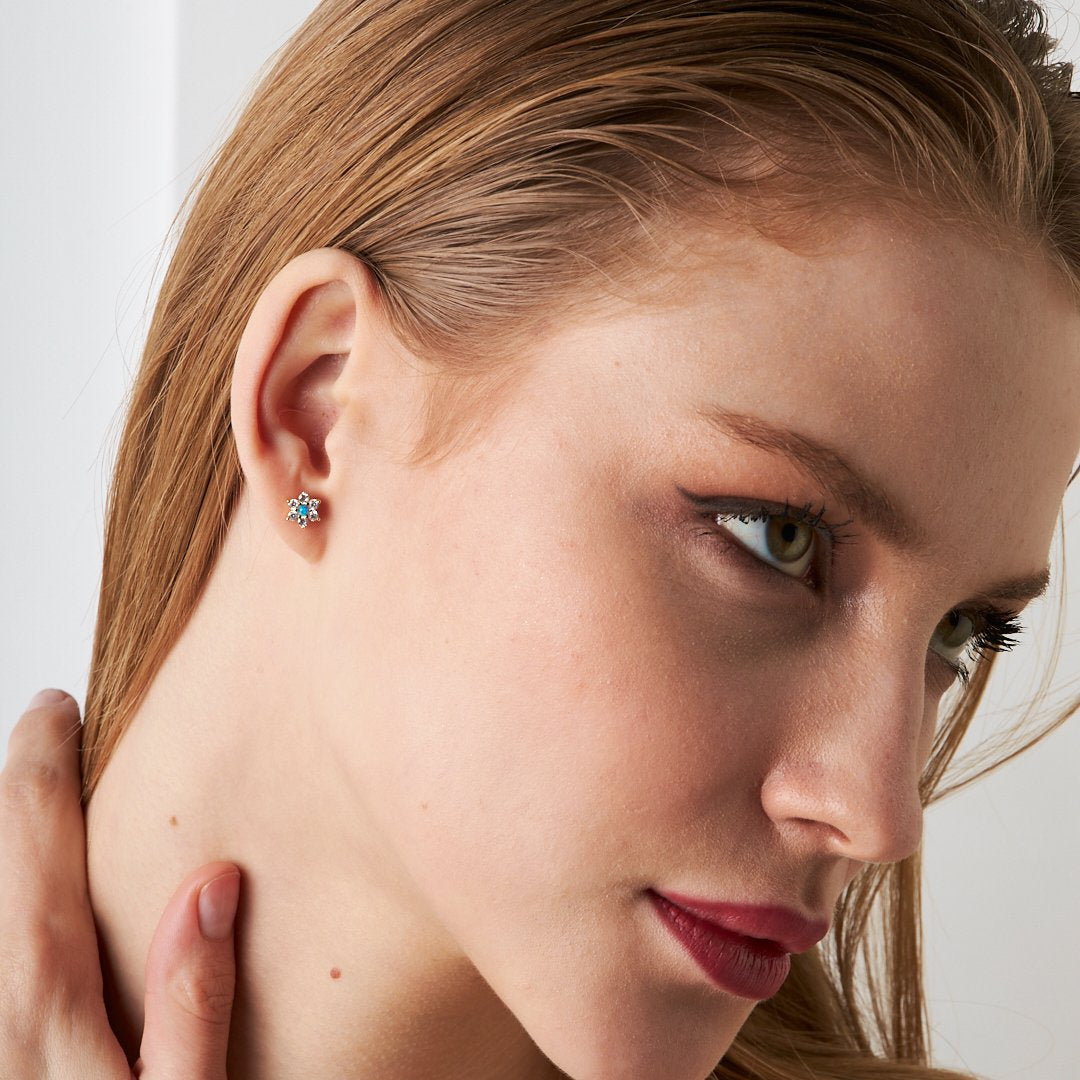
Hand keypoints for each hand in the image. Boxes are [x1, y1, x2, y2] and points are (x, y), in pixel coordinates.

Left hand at [1, 688, 239, 1078]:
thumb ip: (195, 1001)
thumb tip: (212, 885)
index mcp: (46, 1012)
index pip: (33, 854)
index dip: (38, 769)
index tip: (52, 710)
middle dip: (9, 793)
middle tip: (38, 738)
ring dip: (0, 849)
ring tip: (28, 802)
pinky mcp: (0, 1050)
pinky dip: (0, 905)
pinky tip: (24, 905)